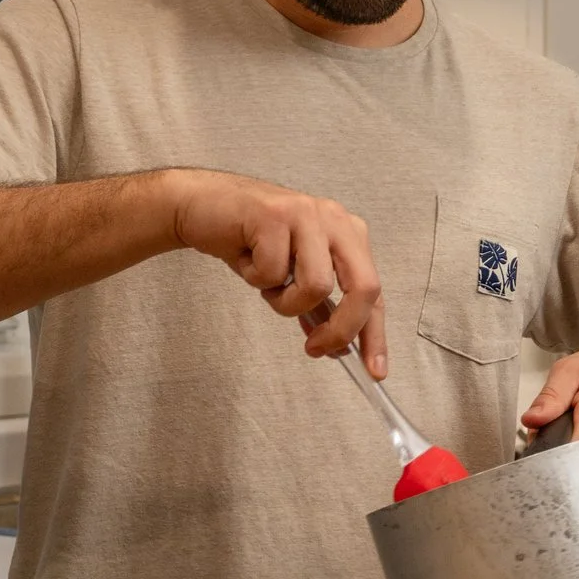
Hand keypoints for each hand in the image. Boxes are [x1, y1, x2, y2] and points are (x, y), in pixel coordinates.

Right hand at [165, 170, 387, 375]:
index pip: (374, 290)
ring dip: (284, 300)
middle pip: (364, 287)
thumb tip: (338, 347)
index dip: (375, 333)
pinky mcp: (276, 214)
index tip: (375, 370)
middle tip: (315, 348)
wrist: (202, 207)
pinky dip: (255, 278)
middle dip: (342, 328)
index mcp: (348, 234)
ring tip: (265, 283)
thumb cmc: (249, 242)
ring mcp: (308, 213)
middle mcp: (336, 220)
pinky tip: (245, 257)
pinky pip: (273, 272)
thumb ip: (318, 307)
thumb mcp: (291, 277)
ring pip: (317, 286)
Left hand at [521, 347, 578, 455]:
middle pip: (571, 464)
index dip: (547, 455)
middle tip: (550, 434)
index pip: (570, 452)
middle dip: (551, 454)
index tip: (538, 448)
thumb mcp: (575, 368)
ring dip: (566, 457)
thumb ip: (551, 395)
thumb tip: (531, 420)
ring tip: (568, 435)